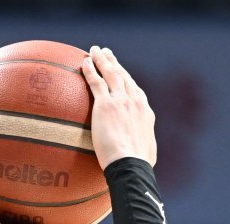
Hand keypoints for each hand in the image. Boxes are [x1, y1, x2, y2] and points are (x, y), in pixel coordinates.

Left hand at [82, 45, 156, 169]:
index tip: (120, 72)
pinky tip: (84, 62)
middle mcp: (135, 101)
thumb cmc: (137, 167)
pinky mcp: (106, 105)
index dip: (126, 79)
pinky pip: (96, 82)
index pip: (134, 90)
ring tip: (95, 51)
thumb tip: (136, 156)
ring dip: (102, 59)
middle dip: (114, 63)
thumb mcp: (145, 154)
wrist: (131, 166)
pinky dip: (90, 70)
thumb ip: (138, 147)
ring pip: (111, 73)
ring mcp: (121, 101)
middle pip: (123, 76)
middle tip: (106, 54)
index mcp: (145, 112)